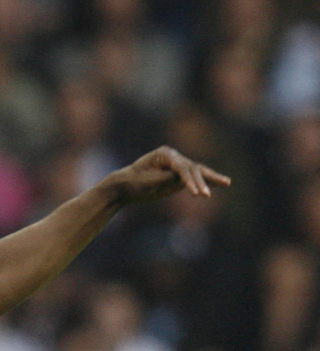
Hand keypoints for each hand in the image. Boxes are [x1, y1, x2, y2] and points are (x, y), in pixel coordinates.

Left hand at [110, 146, 230, 207]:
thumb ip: (165, 179)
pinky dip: (207, 182)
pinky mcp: (178, 177)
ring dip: (211, 179)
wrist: (124, 187)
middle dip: (200, 182)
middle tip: (204, 196)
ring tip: (227, 183)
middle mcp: (174, 158)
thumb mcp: (147, 182)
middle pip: (192, 169)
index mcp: (165, 154)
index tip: (195, 193)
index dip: (189, 180)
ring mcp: (177, 167)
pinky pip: (195, 179)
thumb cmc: (132, 182)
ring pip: (198, 172)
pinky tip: (221, 184)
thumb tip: (182, 178)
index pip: (181, 167)